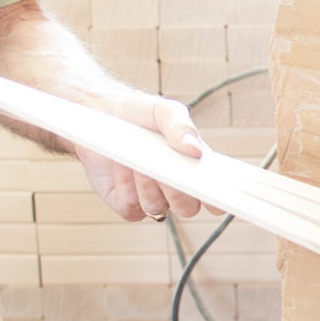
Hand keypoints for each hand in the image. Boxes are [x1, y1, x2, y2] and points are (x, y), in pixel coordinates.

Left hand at [74, 91, 213, 221]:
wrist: (102, 116)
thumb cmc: (140, 114)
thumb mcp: (164, 111)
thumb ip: (182, 127)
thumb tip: (196, 151)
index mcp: (195, 169)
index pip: (215, 196)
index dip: (217, 198)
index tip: (210, 188)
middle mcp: (176, 188)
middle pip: (188, 208)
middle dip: (175, 189)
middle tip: (163, 166)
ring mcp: (151, 197)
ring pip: (157, 208)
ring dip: (146, 185)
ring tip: (137, 159)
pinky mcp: (126, 203)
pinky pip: (131, 208)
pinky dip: (125, 187)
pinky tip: (122, 166)